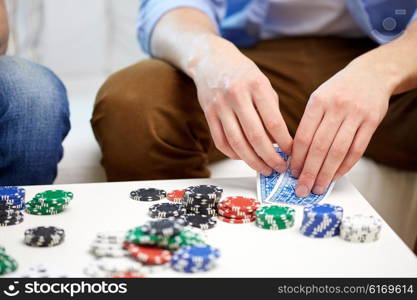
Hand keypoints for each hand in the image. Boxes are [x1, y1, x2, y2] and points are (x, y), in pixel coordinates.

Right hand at [189, 36, 291, 175]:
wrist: (211, 60)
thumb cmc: (242, 74)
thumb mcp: (263, 84)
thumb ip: (271, 110)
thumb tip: (279, 142)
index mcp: (256, 85)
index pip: (273, 121)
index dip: (284, 142)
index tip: (291, 154)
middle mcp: (237, 95)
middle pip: (255, 136)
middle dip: (269, 157)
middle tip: (279, 168)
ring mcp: (220, 106)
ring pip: (237, 142)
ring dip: (252, 161)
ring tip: (263, 169)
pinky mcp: (208, 114)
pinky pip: (220, 141)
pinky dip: (233, 154)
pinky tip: (243, 158)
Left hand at [290, 58, 391, 196]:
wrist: (371, 74)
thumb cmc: (338, 90)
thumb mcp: (318, 98)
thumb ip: (308, 123)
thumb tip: (296, 155)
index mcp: (318, 102)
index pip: (304, 136)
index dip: (297, 158)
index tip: (292, 173)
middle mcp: (336, 107)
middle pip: (320, 147)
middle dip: (309, 172)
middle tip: (302, 189)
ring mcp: (355, 115)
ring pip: (338, 151)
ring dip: (326, 174)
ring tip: (318, 187)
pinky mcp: (372, 122)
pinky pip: (357, 150)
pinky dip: (345, 166)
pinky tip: (335, 176)